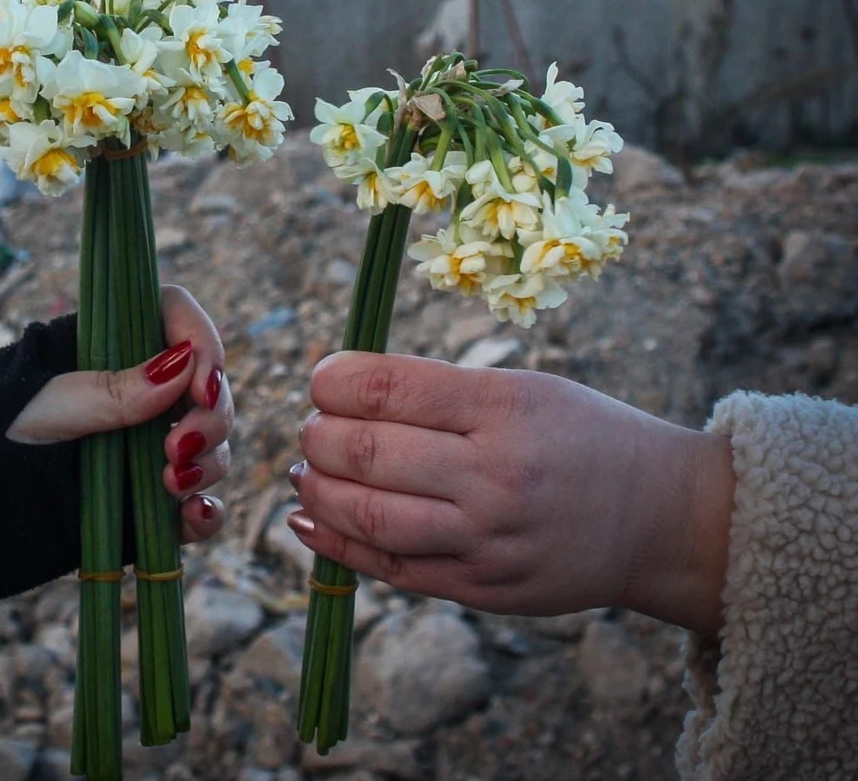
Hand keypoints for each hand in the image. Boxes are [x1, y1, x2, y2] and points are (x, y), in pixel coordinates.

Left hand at [7, 285, 232, 543]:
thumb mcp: (48, 407)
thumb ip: (114, 392)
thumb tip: (182, 367)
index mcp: (109, 349)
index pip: (176, 322)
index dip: (203, 344)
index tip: (201, 384)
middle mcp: (134, 395)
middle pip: (205, 387)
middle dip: (211, 415)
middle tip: (179, 446)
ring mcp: (141, 451)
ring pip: (208, 445)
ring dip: (210, 461)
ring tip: (174, 484)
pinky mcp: (142, 506)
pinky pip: (195, 506)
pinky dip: (206, 512)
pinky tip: (195, 515)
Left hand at [287, 352, 733, 634]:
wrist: (661, 517)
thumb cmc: (582, 435)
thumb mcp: (524, 388)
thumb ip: (440, 391)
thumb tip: (341, 389)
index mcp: (504, 407)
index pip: (388, 388)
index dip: (335, 381)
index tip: (321, 378)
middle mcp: (494, 475)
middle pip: (367, 452)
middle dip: (318, 435)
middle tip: (312, 426)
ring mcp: (488, 539)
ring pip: (368, 516)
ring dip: (319, 489)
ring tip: (306, 468)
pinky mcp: (483, 589)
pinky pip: (392, 569)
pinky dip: (337, 544)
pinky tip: (310, 519)